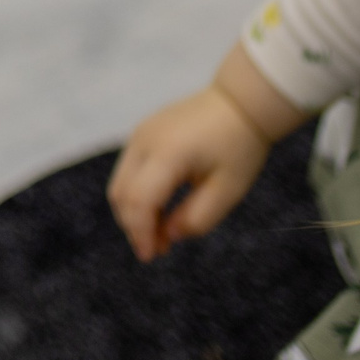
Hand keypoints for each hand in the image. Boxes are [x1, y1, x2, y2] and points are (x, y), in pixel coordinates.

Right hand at [107, 46, 307, 261]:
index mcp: (168, 154)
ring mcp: (139, 134)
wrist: (239, 102)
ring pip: (120, 183)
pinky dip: (137, 194)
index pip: (139, 201)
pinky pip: (129, 170)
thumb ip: (197, 218)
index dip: (141, 233)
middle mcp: (144, 141)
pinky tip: (160, 208)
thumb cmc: (239, 147)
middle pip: (121, 194)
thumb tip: (168, 235)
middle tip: (158, 250)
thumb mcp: (228, 190)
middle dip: (134, 226)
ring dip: (134, 212)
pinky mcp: (142, 132)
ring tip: (161, 232)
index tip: (152, 256)